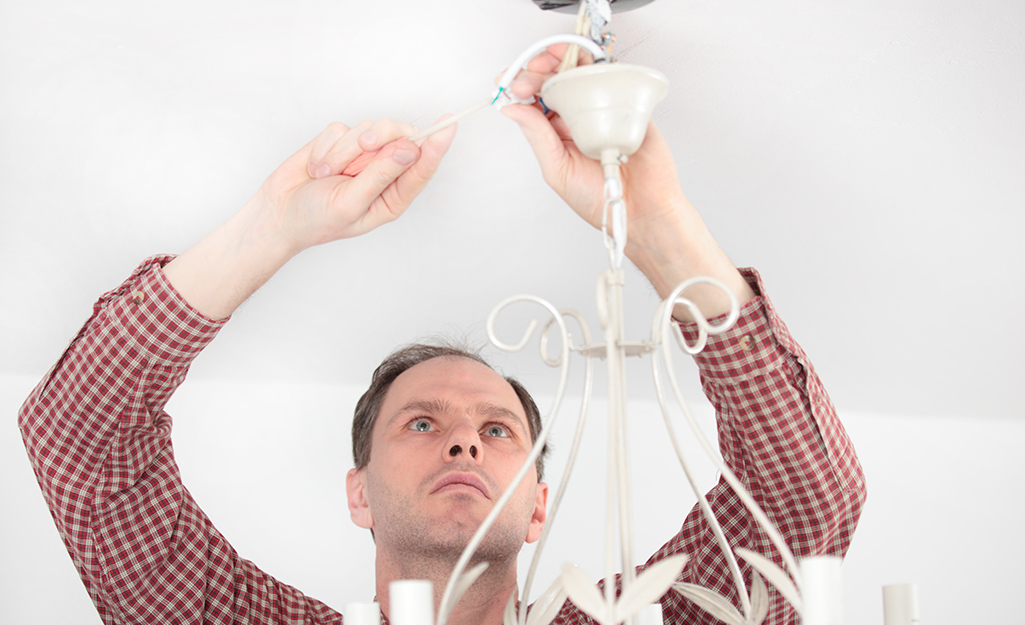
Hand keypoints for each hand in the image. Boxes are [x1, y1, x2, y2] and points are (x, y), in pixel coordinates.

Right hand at [258, 117, 455, 253]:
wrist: (278, 212)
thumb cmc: (316, 220)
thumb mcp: (351, 203)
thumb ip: (381, 175)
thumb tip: (410, 149)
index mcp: (394, 196)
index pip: (423, 167)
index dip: (437, 145)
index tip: (447, 126)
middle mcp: (383, 173)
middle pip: (399, 136)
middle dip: (381, 137)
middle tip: (366, 145)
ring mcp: (362, 156)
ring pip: (368, 129)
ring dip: (345, 150)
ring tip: (327, 173)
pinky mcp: (340, 142)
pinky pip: (341, 128)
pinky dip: (326, 146)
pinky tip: (317, 166)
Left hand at [499, 45, 754, 317]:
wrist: (641, 210)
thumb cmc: (599, 199)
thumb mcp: (557, 170)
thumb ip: (537, 137)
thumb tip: (511, 109)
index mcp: (558, 133)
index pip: (535, 100)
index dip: (522, 86)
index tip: (511, 81)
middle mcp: (579, 118)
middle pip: (556, 80)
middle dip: (540, 68)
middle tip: (533, 71)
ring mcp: (604, 109)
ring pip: (583, 73)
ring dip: (567, 60)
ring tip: (557, 62)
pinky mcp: (628, 105)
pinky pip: (615, 79)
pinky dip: (600, 67)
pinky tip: (588, 68)